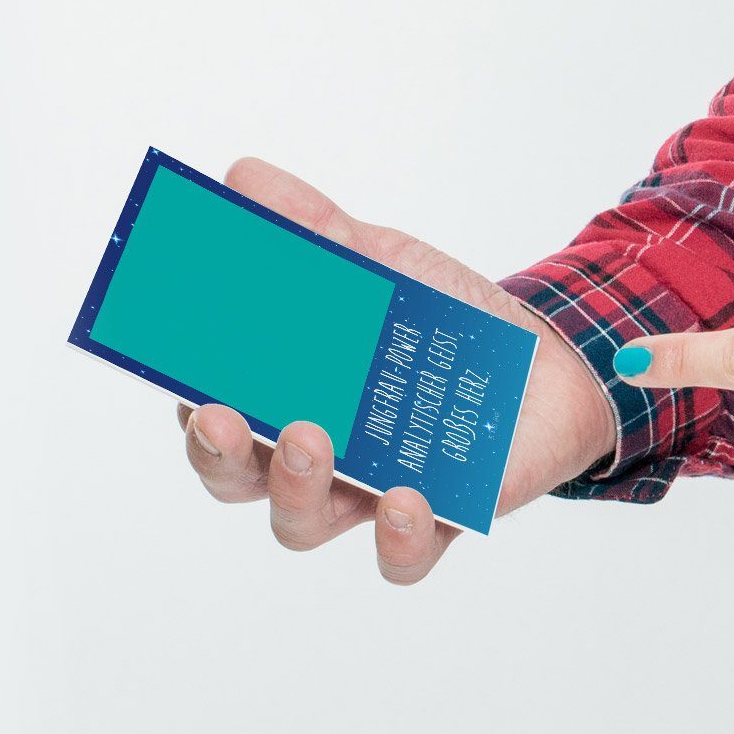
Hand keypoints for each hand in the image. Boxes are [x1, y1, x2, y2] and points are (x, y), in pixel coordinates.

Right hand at [174, 157, 619, 583]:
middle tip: (225, 416)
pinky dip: (396, 538)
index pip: (212, 418)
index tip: (185, 381)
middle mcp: (313, 460)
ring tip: (313, 437)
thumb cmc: (443, 319)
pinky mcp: (437, 521)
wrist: (547, 358)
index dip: (190, 409)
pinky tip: (406, 498)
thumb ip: (314, 229)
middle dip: (222, 454)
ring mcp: (369, 497)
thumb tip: (243, 176)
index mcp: (285, 399)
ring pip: (304, 523)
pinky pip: (402, 557)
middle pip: (239, 480)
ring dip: (297, 487)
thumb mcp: (382, 263)